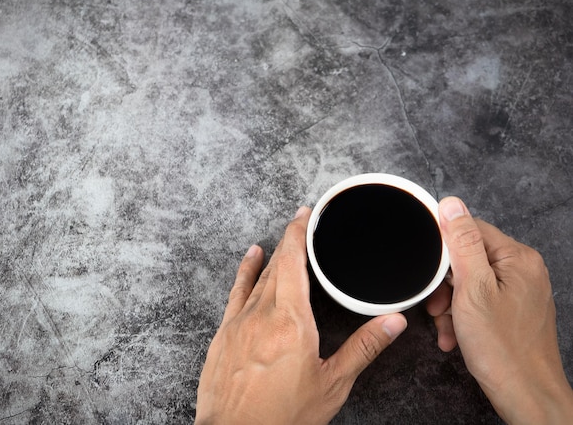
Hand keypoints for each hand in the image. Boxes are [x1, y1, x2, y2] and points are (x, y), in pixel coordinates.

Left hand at [195, 207, 406, 424]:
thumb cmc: (283, 417)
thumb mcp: (332, 384)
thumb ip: (363, 348)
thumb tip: (393, 322)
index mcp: (292, 322)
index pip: (294, 263)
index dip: (299, 232)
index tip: (305, 213)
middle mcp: (263, 313)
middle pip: (279, 264)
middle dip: (292, 239)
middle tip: (302, 220)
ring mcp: (240, 321)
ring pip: (260, 276)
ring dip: (275, 254)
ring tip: (285, 236)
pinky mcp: (224, 331)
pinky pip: (236, 291)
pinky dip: (246, 270)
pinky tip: (251, 256)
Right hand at [427, 197, 572, 423]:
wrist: (525, 395)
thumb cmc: (502, 348)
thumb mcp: (472, 289)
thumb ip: (462, 243)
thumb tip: (451, 204)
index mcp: (518, 258)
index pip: (470, 229)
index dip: (443, 249)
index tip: (429, 270)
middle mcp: (523, 270)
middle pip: (468, 258)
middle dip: (446, 285)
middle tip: (438, 308)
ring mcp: (519, 291)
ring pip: (470, 282)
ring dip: (450, 305)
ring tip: (446, 327)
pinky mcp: (513, 310)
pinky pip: (479, 301)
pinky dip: (462, 316)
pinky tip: (454, 335)